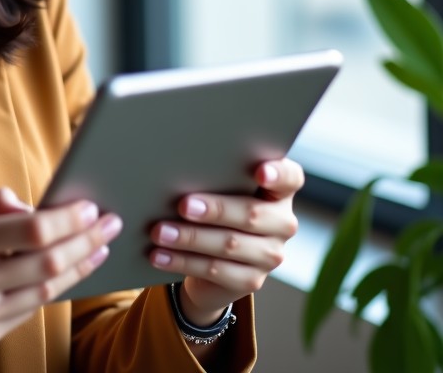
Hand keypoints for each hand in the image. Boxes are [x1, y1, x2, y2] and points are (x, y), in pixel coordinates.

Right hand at [0, 187, 122, 367]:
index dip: (67, 219)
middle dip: (85, 240)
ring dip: (78, 267)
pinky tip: (68, 272)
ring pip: (45, 289)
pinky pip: (28, 310)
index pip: (29, 229)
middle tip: (108, 224)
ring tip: (98, 248)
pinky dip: (53, 288)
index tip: (88, 206)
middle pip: (46, 260)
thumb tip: (27, 204)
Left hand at [148, 157, 302, 324]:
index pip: (290, 177)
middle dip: (215, 209)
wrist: (213, 258)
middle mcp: (282, 222)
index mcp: (278, 191)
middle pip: (252, 214)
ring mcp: (270, 254)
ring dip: (190, 238)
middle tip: (183, 205)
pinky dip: (182, 261)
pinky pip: (215, 270)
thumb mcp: (218, 187)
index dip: (278, 174)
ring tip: (160, 231)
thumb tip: (175, 167)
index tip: (260, 172)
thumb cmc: (214, 204)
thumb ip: (213, 175)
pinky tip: (159, 255)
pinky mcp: (251, 280)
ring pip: (230, 245)